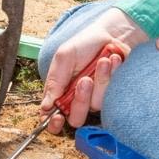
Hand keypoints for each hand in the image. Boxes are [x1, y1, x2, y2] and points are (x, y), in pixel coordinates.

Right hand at [39, 7, 148, 127]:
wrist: (111, 34)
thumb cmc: (84, 44)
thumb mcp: (64, 56)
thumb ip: (54, 81)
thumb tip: (45, 106)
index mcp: (59, 91)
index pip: (51, 117)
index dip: (53, 123)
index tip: (58, 117)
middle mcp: (76, 99)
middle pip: (75, 119)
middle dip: (81, 100)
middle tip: (85, 80)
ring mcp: (94, 98)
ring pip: (95, 106)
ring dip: (100, 81)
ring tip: (103, 60)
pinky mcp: (111, 95)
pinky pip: (111, 96)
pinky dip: (111, 76)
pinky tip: (112, 61)